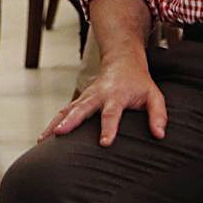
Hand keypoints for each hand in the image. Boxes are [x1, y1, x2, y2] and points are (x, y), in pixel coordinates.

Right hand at [39, 52, 166, 144]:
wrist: (122, 60)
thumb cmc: (139, 82)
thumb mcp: (154, 95)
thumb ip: (158, 114)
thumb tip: (159, 135)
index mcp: (116, 95)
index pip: (112, 113)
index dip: (109, 128)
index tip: (104, 143)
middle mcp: (98, 95)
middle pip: (82, 108)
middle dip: (70, 121)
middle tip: (60, 133)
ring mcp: (86, 96)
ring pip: (68, 109)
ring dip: (55, 122)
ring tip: (43, 139)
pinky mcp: (80, 99)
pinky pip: (65, 111)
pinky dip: (54, 121)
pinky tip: (44, 136)